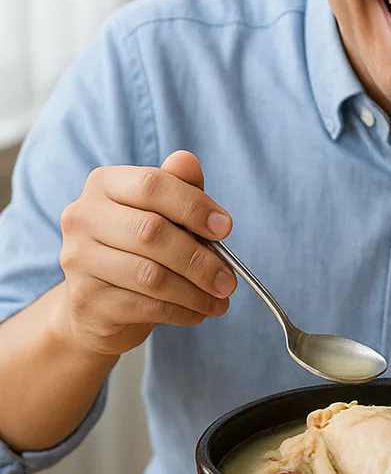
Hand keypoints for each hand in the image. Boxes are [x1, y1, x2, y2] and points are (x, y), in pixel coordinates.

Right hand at [57, 150, 236, 357]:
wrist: (97, 304)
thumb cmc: (139, 247)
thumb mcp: (164, 212)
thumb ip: (179, 186)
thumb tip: (187, 161)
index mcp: (104, 184)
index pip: (152, 184)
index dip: (194, 206)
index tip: (225, 229)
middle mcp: (82, 217)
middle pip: (152, 232)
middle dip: (201, 259)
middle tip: (230, 279)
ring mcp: (78, 259)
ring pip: (150, 275)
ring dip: (196, 291)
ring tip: (220, 299)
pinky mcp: (85, 298)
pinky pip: (145, 305)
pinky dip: (181, 310)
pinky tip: (198, 312)